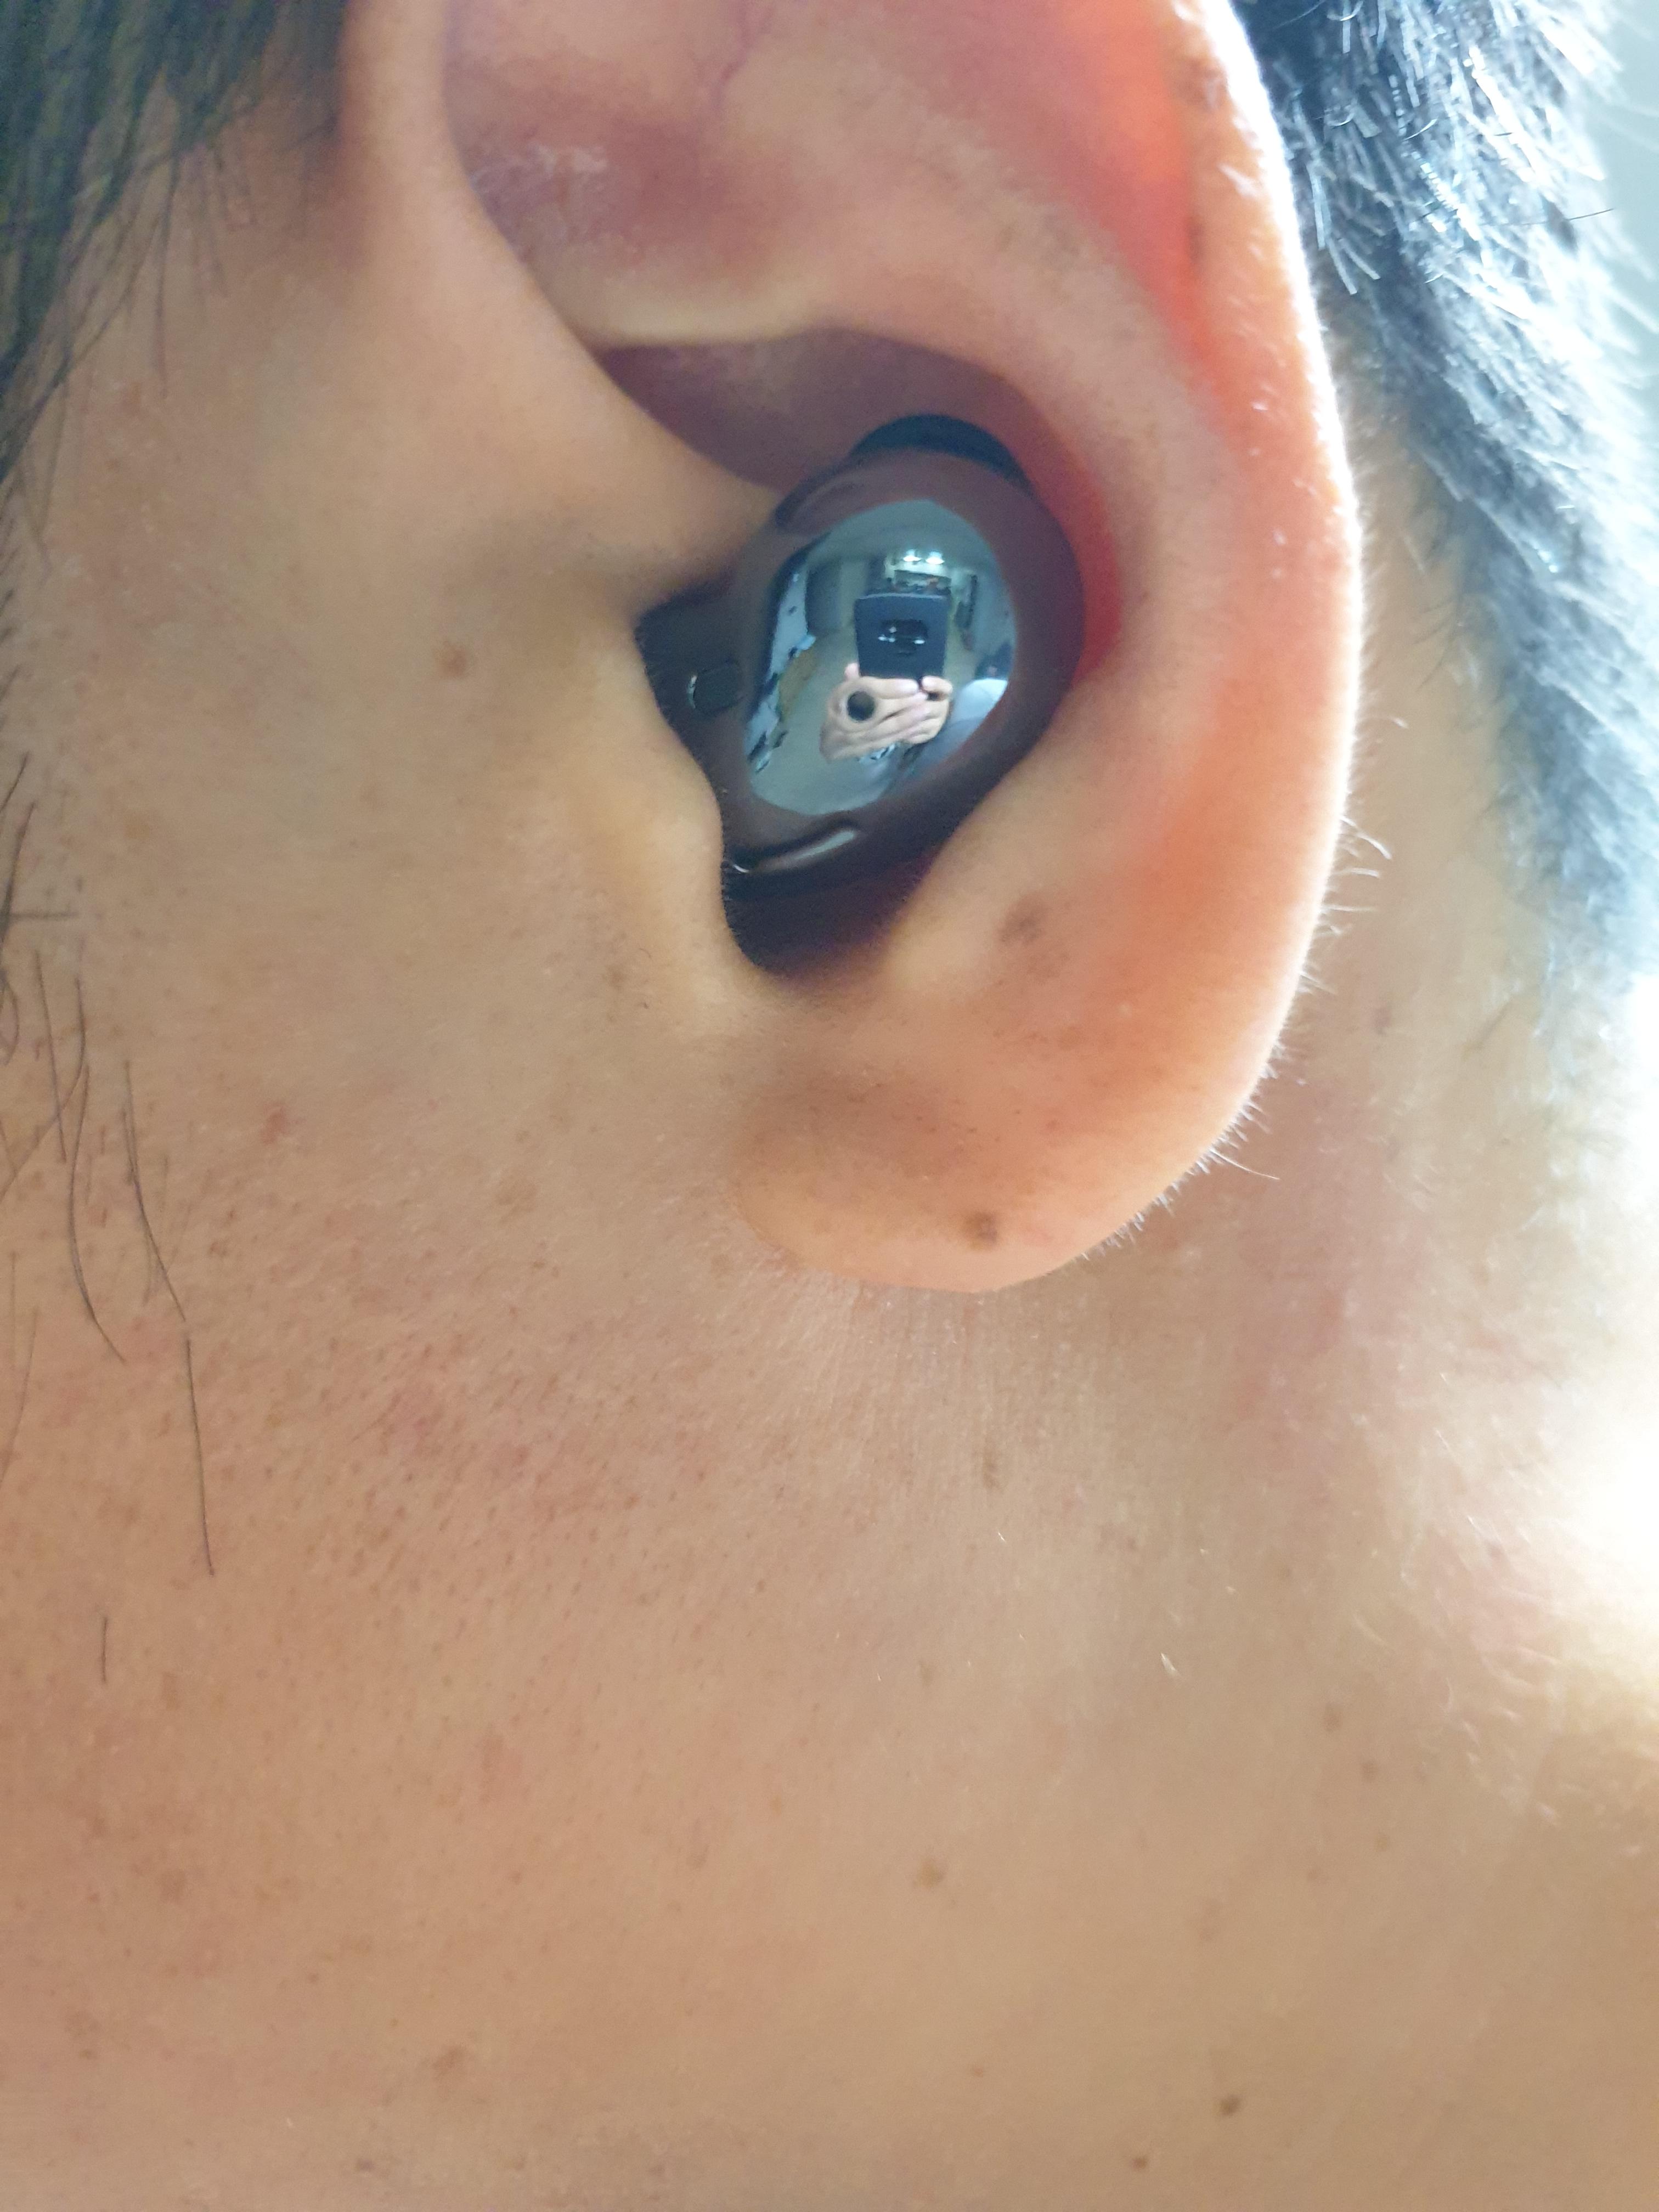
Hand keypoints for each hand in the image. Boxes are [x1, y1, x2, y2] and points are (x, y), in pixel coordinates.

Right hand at [820, 667, 952, 760]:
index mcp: (839, 698)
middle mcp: (845, 718)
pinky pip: (886, 741)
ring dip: (907, 720)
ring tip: (925, 710)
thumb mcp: (841, 692)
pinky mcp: (864, 749)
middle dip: (902, 704)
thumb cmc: (839, 709)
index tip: (910, 684)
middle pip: (878, 710)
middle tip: (923, 696)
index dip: (888, 688)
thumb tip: (855, 666)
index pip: (865, 689)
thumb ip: (853, 680)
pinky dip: (903, 734)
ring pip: (884, 729)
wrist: (829, 741)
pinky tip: (917, 727)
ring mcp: (854, 736)